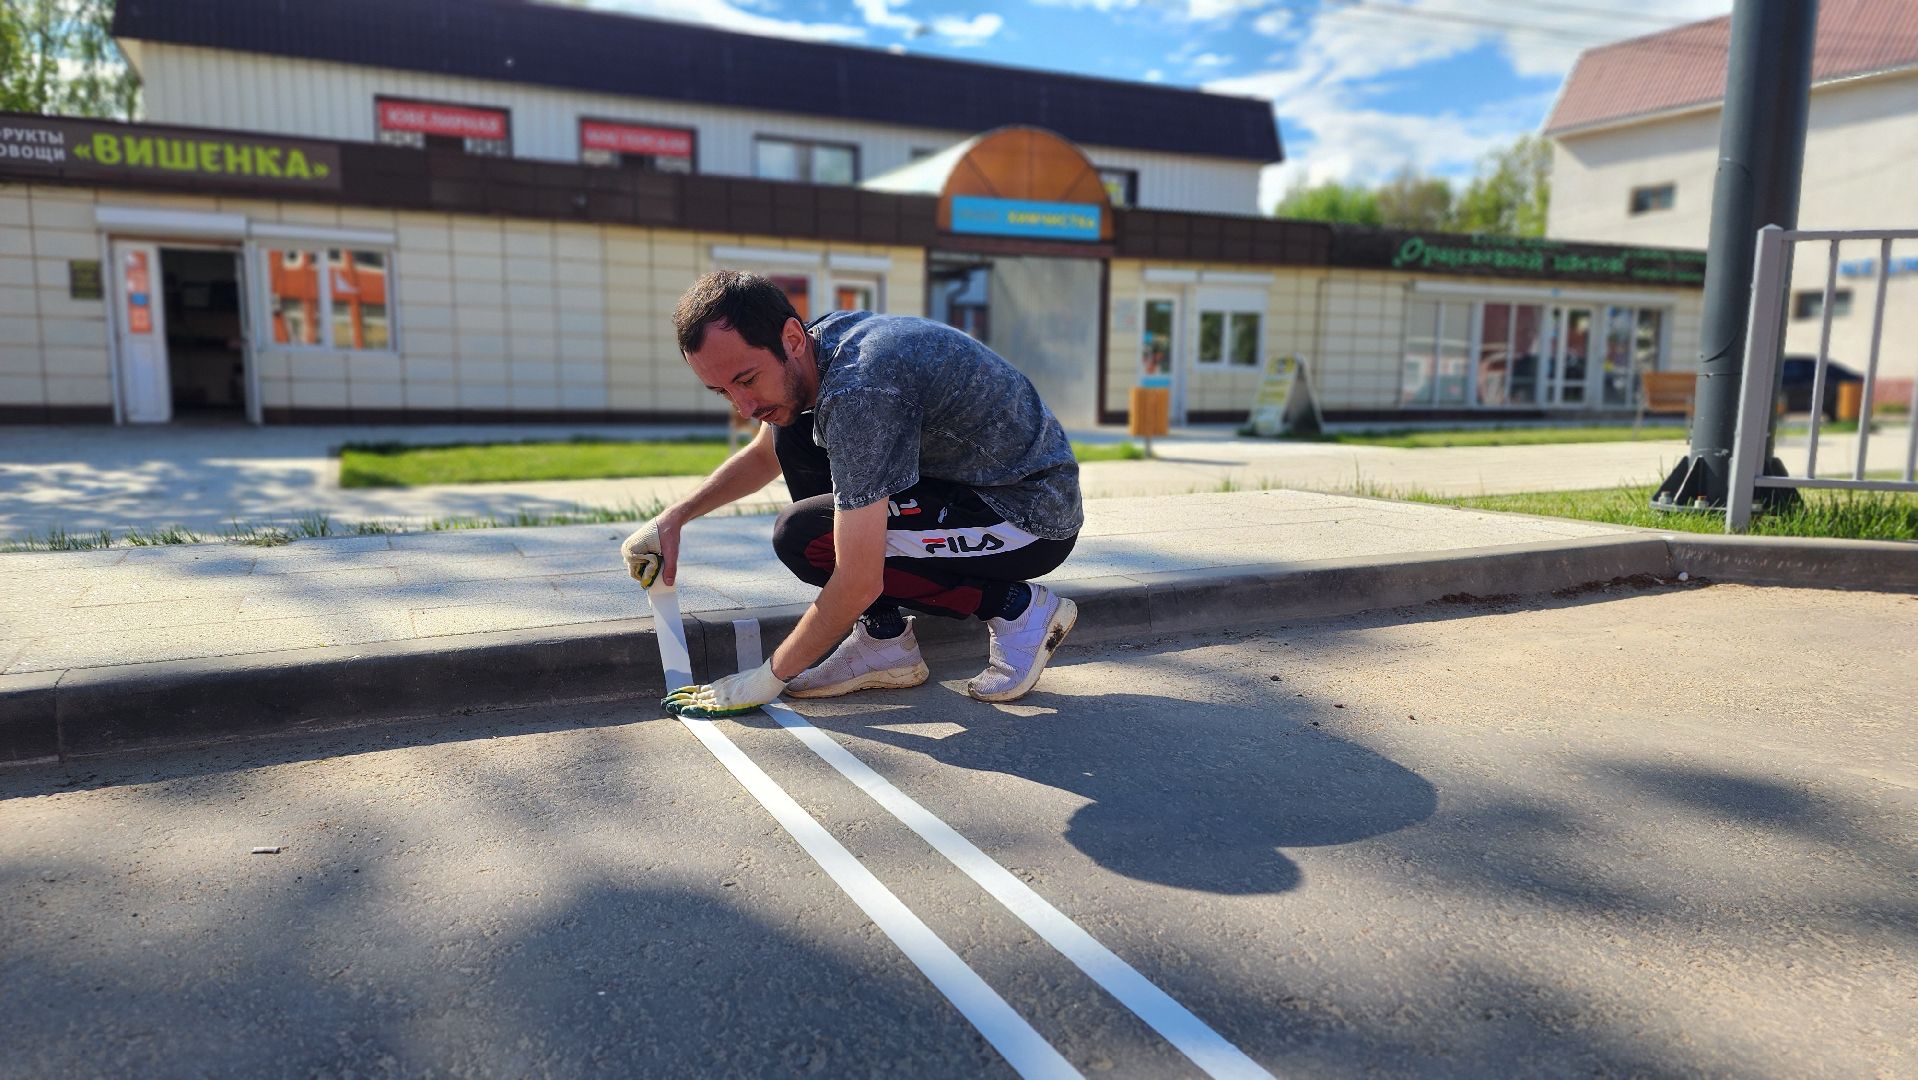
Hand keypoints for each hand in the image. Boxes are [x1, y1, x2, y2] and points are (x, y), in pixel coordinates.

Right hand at [621, 514, 681, 586]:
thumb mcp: (671, 552)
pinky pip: (639, 559)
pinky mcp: (634, 545)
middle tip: (661, 563)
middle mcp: (626, 549)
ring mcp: (629, 547)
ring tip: (660, 557)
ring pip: (638, 565)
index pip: (635, 573)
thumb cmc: (669, 534)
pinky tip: (658, 556)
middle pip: (636, 570)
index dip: (648, 576)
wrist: (670, 519)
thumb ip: (670, 568)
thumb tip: (669, 584)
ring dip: (648, 566)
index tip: (660, 571)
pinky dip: (648, 561)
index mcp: (630, 551)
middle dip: (648, 571)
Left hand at [662, 660, 788, 717]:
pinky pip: (709, 708)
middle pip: (696, 695)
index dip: (688, 692)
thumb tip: (736, 693)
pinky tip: (685, 712)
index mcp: (724, 684)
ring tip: (669, 706)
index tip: (676, 694)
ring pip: (698, 701)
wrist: (769, 675)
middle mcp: (720, 688)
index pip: (701, 690)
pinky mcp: (728, 702)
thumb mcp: (745, 682)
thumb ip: (736, 688)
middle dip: (680, 698)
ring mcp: (723, 695)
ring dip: (683, 703)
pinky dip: (696, 710)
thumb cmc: (762, 679)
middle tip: (666, 701)